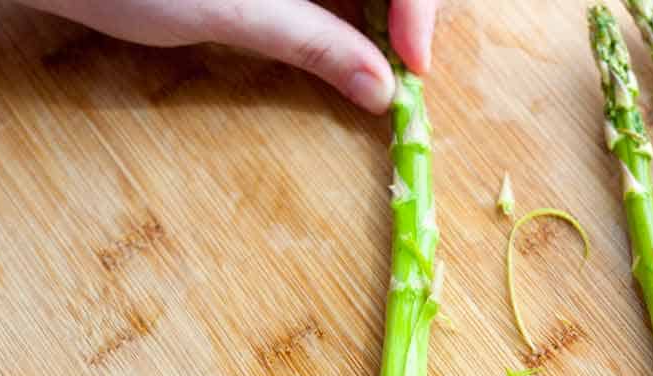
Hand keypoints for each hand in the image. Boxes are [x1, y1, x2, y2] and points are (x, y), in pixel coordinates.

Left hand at [11, 0, 438, 112]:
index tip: (410, 62)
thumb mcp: (231, 12)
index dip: (421, 7)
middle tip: (402, 61)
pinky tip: (350, 31)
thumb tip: (381, 89)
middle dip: (411, 7)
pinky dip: (352, 5)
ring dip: (384, 9)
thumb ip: (315, 43)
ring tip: (382, 52)